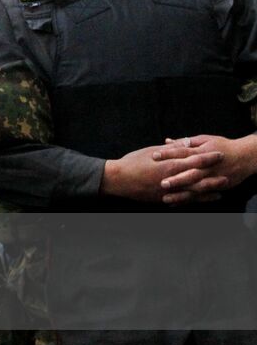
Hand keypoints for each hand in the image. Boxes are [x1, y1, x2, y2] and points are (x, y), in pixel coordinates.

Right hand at [101, 144, 225, 204]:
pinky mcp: (163, 199)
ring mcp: (168, 191)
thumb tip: (184, 144)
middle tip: (226, 175)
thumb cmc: (132, 162)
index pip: (194, 161)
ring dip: (208, 191)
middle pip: (198, 179)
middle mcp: (171, 179)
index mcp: (168, 165)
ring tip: (220, 190)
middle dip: (213, 177)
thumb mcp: (151, 151)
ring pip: (193, 192)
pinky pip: (182, 200)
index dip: (208, 157)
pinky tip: (202, 199)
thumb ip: (169, 150)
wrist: (117, 179)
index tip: (218, 154)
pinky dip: (194, 200)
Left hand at [150, 134, 256, 203]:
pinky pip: (201, 195)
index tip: (154, 155)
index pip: (183, 152)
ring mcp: (212, 178)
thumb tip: (166, 141)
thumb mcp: (205, 140)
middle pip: (190, 173)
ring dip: (181, 194)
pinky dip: (189, 200)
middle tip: (161, 183)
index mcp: (203, 152)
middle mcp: (207, 166)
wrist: (245, 156)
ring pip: (195, 188)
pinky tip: (176, 204)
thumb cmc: (222, 145)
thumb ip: (185, 142)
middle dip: (176, 179)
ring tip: (166, 198)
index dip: (169, 153)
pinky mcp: (216, 186)